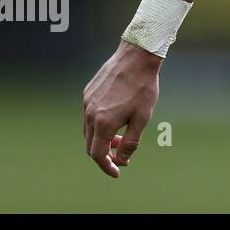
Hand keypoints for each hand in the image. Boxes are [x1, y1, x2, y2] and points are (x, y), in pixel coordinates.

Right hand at [82, 40, 161, 177]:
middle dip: (105, 154)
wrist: (136, 57)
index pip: (98, 155)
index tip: (117, 172)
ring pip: (88, 130)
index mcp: (103, 123)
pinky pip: (89, 115)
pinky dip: (99, 124)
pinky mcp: (88, 93)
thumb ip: (131, 142)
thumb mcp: (143, 118)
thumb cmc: (143, 87)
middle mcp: (89, 114)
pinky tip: (115, 119)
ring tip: (120, 138)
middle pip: (91, 145)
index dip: (107, 166)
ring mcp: (87, 102)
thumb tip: (122, 160)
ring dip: (102, 139)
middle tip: (122, 156)